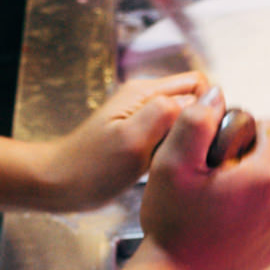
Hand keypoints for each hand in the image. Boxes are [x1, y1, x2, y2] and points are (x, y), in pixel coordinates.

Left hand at [37, 72, 206, 210]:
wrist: (58, 184)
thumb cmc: (90, 168)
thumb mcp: (132, 140)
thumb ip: (166, 113)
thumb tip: (202, 99)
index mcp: (145, 93)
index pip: (200, 84)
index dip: (211, 109)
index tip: (207, 137)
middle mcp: (146, 99)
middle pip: (196, 99)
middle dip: (204, 123)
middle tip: (198, 153)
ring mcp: (142, 117)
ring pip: (186, 119)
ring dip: (191, 138)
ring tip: (184, 162)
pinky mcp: (140, 136)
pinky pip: (172, 136)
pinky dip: (178, 149)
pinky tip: (171, 166)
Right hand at [137, 92, 269, 269]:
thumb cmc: (172, 223)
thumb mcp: (172, 164)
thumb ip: (196, 121)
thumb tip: (216, 95)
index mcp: (268, 175)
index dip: (243, 129)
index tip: (216, 148)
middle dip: (245, 158)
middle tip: (210, 176)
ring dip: (249, 186)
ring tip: (213, 202)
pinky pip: (269, 215)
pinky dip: (250, 213)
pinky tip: (220, 224)